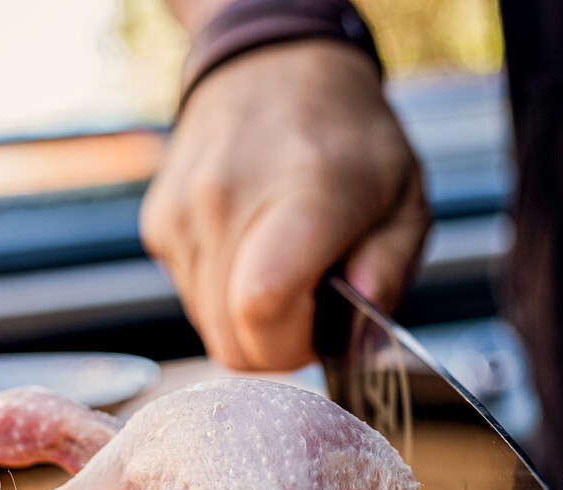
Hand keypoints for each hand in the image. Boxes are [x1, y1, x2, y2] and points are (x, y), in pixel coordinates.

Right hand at [140, 40, 429, 370]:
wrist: (271, 69)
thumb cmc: (347, 138)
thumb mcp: (404, 197)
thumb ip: (389, 269)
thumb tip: (359, 330)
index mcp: (304, 195)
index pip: (263, 308)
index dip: (291, 347)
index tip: (317, 332)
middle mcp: (228, 203)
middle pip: (231, 339)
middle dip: (274, 345)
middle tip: (305, 308)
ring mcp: (184, 213)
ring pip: (208, 325)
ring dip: (246, 322)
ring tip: (277, 270)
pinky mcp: (159, 223)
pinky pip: (189, 296)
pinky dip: (220, 296)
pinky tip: (247, 254)